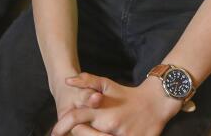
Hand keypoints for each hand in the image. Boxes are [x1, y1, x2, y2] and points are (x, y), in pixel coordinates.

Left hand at [51, 73, 179, 135]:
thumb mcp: (106, 84)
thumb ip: (86, 81)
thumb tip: (67, 80)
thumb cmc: (126, 94)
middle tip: (77, 131)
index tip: (55, 132)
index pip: (75, 117)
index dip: (62, 125)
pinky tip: (107, 134)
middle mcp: (109, 124)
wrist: (155, 102)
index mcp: (100, 110)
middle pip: (83, 134)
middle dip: (80, 134)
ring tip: (98, 130)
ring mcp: (120, 135)